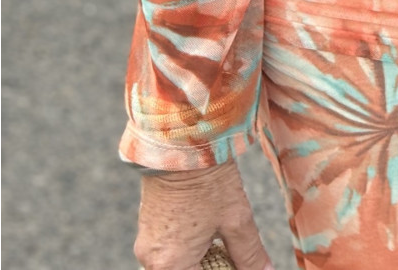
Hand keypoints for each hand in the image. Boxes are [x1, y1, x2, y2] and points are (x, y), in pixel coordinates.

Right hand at [134, 162, 272, 269]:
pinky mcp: (147, 228)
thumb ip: (250, 254)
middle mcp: (152, 261)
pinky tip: (205, 231)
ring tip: (219, 241)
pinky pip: (168, 251)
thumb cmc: (208, 179)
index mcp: (171, 265)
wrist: (179, 141)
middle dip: (212, 268)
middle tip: (231, 255)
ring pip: (177, 266)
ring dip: (199, 261)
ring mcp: (146, 244)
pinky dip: (187, 249)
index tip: (237, 264)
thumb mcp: (235, 218)